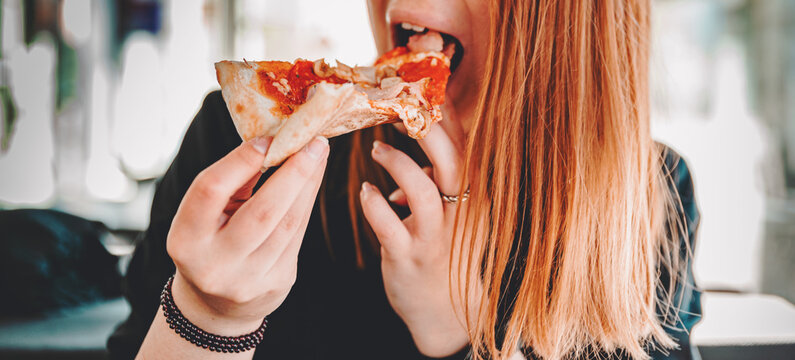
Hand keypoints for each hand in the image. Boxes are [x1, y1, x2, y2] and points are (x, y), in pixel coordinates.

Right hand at [166, 136, 328, 334]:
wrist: (216, 303)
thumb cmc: (209, 241)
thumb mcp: (205, 214)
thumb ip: (232, 181)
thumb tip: (270, 141)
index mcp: (185, 240)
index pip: (210, 190)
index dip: (240, 160)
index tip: (268, 138)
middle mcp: (215, 264)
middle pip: (262, 211)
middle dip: (293, 172)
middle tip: (314, 141)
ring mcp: (249, 279)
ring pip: (288, 223)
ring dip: (308, 183)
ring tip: (319, 153)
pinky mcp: (278, 283)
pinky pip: (298, 235)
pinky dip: (307, 203)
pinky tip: (313, 180)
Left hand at [359, 122, 472, 356]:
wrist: (446, 310)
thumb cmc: (445, 251)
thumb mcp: (452, 211)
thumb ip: (437, 180)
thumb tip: (413, 153)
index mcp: (471, 194)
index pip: (464, 145)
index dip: (444, 114)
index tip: (423, 87)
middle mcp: (460, 212)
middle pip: (452, 160)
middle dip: (427, 128)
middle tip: (397, 109)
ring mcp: (435, 235)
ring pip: (423, 191)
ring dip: (397, 164)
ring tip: (375, 149)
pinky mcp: (409, 257)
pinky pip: (390, 227)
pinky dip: (375, 205)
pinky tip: (366, 192)